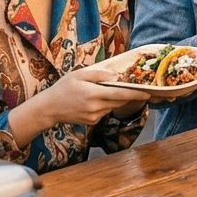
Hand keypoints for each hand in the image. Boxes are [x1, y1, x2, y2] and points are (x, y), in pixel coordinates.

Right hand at [32, 67, 150, 126]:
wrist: (49, 108)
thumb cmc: (63, 87)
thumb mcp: (79, 74)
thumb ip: (99, 75)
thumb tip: (116, 77)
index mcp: (93, 94)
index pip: (120, 94)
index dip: (135, 94)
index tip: (148, 93)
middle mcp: (96, 108)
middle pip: (119, 101)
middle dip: (129, 95)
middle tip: (138, 88)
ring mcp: (94, 117)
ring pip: (113, 106)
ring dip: (115, 99)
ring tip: (106, 90)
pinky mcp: (93, 122)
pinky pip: (105, 111)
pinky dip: (106, 105)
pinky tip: (95, 100)